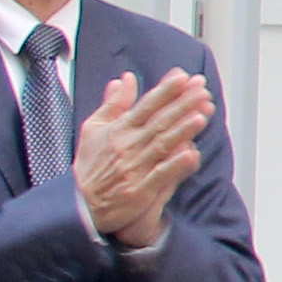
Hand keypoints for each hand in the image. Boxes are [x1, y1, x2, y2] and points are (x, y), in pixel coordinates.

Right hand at [72, 67, 211, 248]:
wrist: (80, 204)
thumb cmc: (90, 165)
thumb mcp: (94, 128)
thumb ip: (113, 103)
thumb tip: (125, 78)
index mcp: (118, 130)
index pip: (145, 106)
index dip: (165, 91)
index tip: (184, 77)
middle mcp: (127, 146)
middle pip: (159, 122)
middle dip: (182, 104)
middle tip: (202, 90)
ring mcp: (134, 168)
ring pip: (162, 145)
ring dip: (182, 130)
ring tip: (201, 115)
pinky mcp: (140, 190)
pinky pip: (160, 175)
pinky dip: (175, 165)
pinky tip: (192, 154)